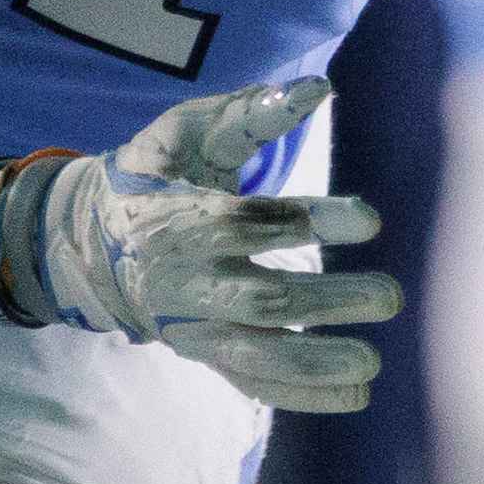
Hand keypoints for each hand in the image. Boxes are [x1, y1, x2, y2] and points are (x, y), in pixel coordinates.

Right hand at [7, 78, 401, 411]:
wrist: (91, 239)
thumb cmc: (157, 173)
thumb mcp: (192, 131)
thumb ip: (252, 113)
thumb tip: (317, 88)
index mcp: (180, 218)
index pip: (247, 225)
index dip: (309, 222)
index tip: (371, 218)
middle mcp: (185, 279)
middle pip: (261, 299)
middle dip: (328, 300)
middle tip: (392, 296)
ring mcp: (192, 324)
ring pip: (255, 354)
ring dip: (317, 364)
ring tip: (374, 364)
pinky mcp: (203, 351)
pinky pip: (251, 381)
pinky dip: (303, 394)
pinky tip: (357, 395)